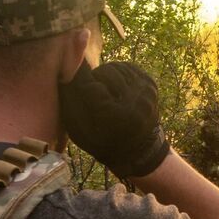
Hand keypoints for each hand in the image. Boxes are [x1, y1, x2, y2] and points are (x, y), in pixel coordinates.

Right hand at [59, 61, 169, 177]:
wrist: (137, 152)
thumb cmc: (101, 142)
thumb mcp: (79, 130)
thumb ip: (71, 101)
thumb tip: (67, 71)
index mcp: (116, 116)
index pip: (91, 85)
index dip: (79, 84)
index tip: (73, 84)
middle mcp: (135, 102)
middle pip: (105, 72)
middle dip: (93, 79)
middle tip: (90, 91)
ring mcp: (146, 92)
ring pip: (116, 67)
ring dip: (104, 75)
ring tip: (101, 89)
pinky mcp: (151, 86)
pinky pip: (128, 67)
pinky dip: (117, 73)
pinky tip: (113, 85)